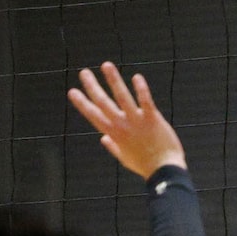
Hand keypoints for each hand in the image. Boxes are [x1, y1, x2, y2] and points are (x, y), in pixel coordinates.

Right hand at [68, 62, 186, 177]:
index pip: (94, 115)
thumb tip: (103, 139)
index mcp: (114, 134)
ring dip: (113, 80)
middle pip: (103, 102)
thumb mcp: (124, 158)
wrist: (164, 170)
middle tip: (84, 72)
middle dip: (93, 86)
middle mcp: (122, 125)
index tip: (72, 92)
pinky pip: (145, 101)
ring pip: (122, 97)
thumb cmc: (145, 165)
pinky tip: (136, 77)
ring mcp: (137, 121)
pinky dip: (141, 89)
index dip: (82, 103)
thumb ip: (113, 146)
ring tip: (106, 65)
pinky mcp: (152, 119)